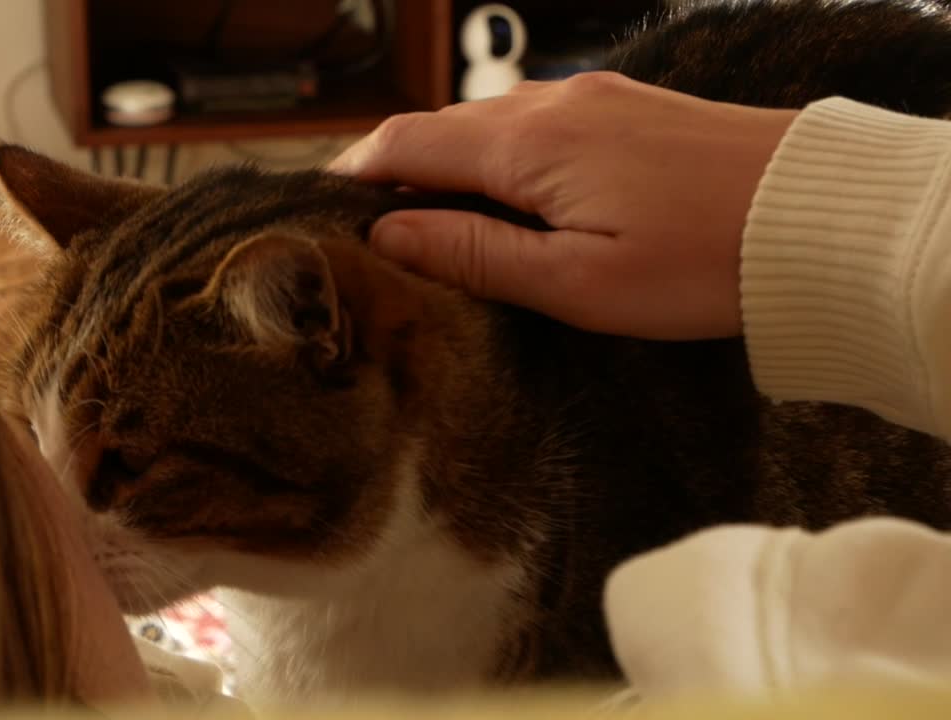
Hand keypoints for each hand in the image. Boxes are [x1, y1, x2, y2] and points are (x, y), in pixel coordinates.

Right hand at [329, 72, 798, 339]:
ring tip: (429, 214)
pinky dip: (496, 150)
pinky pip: (534, 119)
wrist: (815, 217)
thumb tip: (389, 232)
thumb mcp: (574, 282)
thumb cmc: (699, 262)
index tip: (322, 206)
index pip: (406, 144)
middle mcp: (549, 105)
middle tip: (366, 220)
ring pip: (486, 120)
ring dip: (446, 158)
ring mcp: (591, 96)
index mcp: (526, 147)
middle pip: (439, 125)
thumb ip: (474, 252)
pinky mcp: (624, 104)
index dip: (355, 174)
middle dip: (393, 166)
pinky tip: (506, 192)